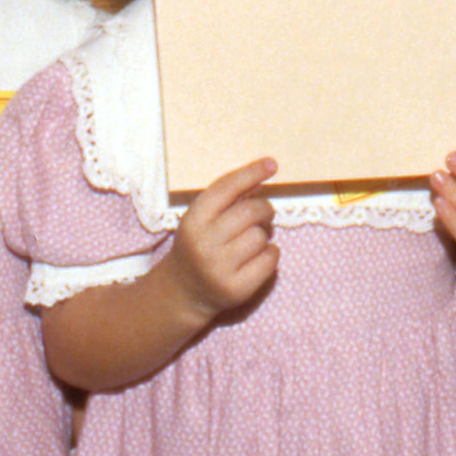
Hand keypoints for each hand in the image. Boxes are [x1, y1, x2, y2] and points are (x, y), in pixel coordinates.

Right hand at [159, 157, 280, 321]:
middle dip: (264, 209)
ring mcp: (219, 269)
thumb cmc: (198, 245)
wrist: (183, 291)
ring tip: (252, 241)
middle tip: (263, 214)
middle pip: (250, 212)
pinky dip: (270, 254)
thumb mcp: (200, 219)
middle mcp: (203, 244)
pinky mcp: (236, 289)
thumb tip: (261, 176)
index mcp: (193, 220)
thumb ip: (226, 199)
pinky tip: (258, 257)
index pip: (226, 188)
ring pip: (261, 236)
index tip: (272, 164)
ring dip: (264, 235)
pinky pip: (269, 259)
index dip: (251, 172)